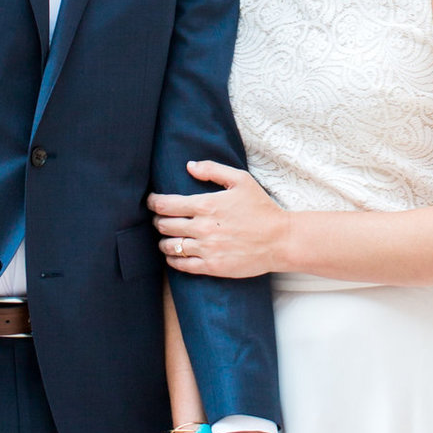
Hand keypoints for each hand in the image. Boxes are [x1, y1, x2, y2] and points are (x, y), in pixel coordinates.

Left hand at [150, 159, 289, 278]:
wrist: (280, 240)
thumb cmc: (261, 208)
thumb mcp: (241, 180)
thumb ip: (213, 170)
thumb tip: (189, 166)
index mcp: (206, 205)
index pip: (166, 204)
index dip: (153, 202)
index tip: (152, 202)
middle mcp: (202, 227)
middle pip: (164, 225)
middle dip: (158, 221)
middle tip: (160, 219)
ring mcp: (206, 248)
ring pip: (170, 246)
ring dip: (163, 241)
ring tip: (166, 238)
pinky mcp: (212, 266)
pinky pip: (182, 265)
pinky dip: (173, 260)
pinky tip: (174, 255)